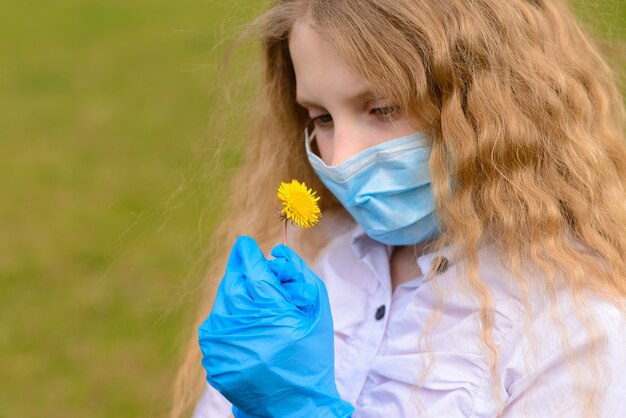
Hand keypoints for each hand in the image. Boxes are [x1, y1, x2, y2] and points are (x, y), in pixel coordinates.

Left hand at [199, 236, 353, 417]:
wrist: (295, 405)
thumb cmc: (312, 355)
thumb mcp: (317, 312)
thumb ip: (300, 276)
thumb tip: (277, 253)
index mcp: (273, 317)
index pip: (253, 274)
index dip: (248, 255)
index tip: (245, 243)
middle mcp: (243, 330)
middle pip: (233, 284)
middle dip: (243, 273)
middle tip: (255, 273)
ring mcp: (224, 347)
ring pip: (222, 302)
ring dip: (235, 294)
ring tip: (257, 306)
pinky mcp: (214, 359)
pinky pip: (217, 324)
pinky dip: (230, 317)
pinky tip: (248, 326)